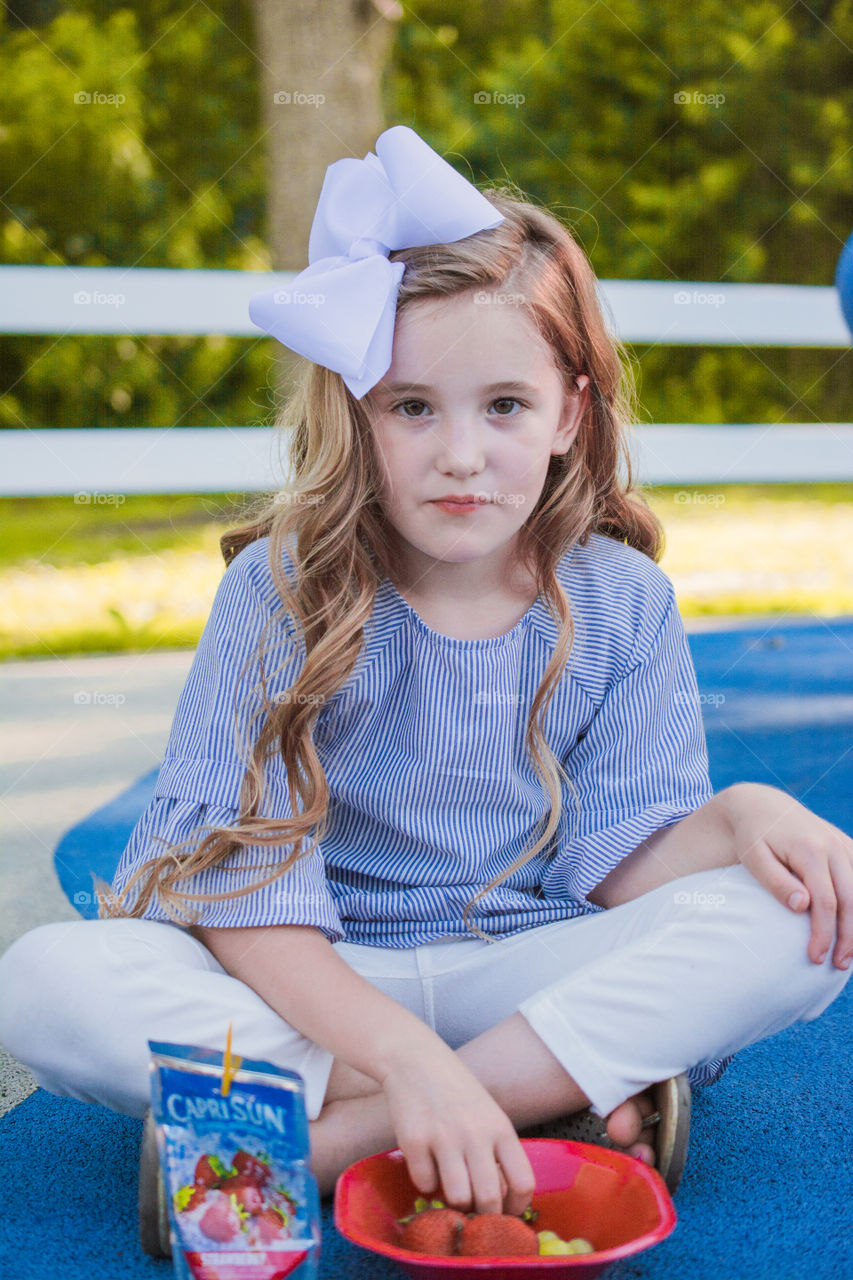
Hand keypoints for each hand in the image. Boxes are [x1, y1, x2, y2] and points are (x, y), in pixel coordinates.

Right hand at [380, 1046, 535, 1216]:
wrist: (417, 1060)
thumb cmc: (457, 1092)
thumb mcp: (488, 1115)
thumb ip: (497, 1153)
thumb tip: (500, 1202)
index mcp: (501, 1128)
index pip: (523, 1183)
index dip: (517, 1208)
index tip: (506, 1213)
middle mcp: (475, 1134)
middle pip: (490, 1199)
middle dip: (484, 1215)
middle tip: (475, 1211)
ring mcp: (444, 1137)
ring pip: (458, 1197)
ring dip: (454, 1201)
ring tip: (450, 1185)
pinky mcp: (414, 1141)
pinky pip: (425, 1184)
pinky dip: (426, 1182)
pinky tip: (427, 1163)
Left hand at [725, 783, 852, 969]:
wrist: (762, 805)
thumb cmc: (753, 836)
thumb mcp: (754, 856)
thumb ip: (776, 881)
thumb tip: (803, 906)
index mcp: (810, 850)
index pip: (825, 901)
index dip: (824, 933)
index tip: (814, 957)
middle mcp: (833, 846)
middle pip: (850, 900)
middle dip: (848, 936)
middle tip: (838, 965)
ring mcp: (844, 845)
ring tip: (850, 954)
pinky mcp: (847, 846)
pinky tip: (852, 926)